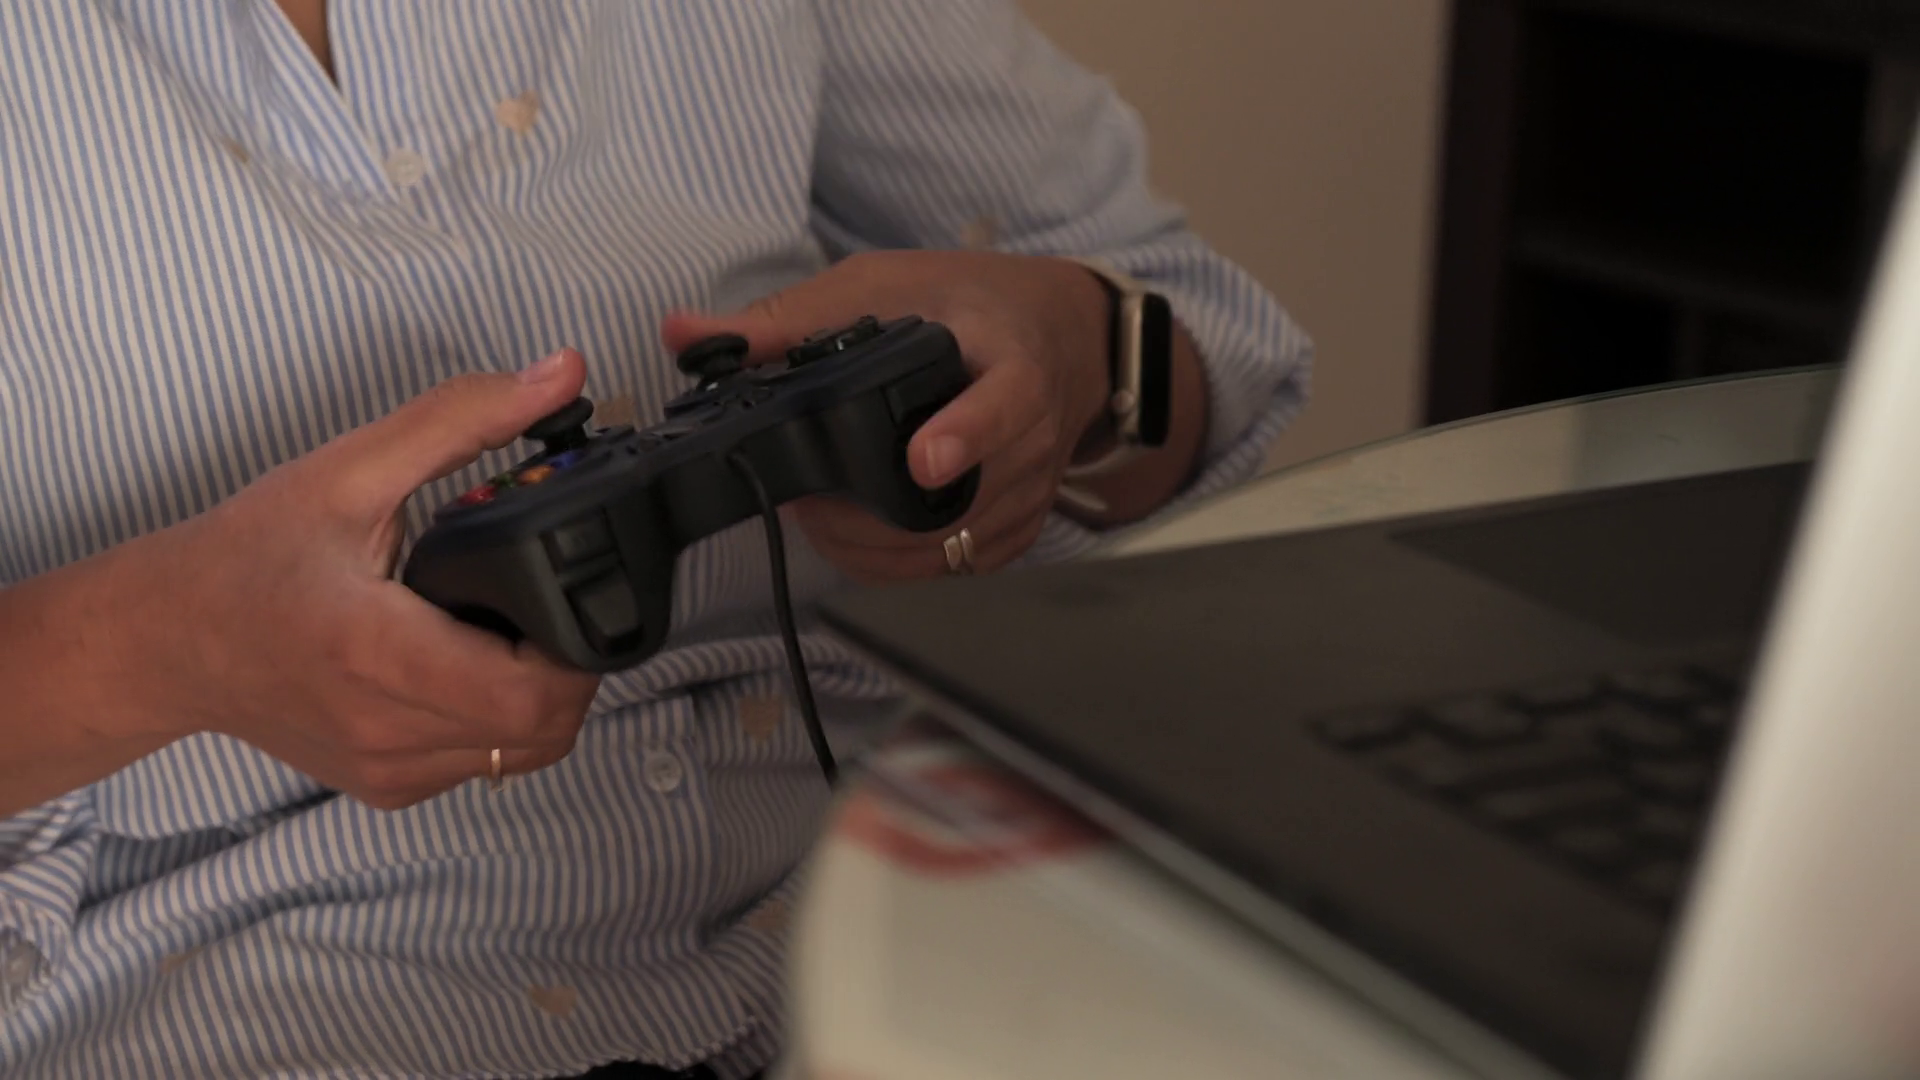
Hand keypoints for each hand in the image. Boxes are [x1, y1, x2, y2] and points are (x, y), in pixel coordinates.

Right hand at [107, 350, 603, 809]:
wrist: (164, 640)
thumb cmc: (247, 556)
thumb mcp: (350, 470)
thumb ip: (462, 419)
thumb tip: (560, 374)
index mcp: (378, 651)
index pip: (532, 693)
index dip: (579, 646)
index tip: (575, 589)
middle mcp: (386, 726)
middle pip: (544, 730)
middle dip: (574, 666)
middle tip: (558, 602)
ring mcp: (388, 768)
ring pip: (522, 756)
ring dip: (543, 698)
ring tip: (515, 629)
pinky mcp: (385, 786)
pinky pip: (480, 765)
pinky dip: (500, 723)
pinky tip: (475, 666)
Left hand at [662, 251, 1113, 581]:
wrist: (1058, 337)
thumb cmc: (965, 303)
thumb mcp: (882, 285)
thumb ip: (788, 319)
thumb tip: (684, 334)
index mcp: (1012, 360)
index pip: (1007, 404)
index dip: (967, 435)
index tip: (923, 460)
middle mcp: (1034, 434)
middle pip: (968, 499)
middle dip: (875, 515)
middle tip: (806, 497)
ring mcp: (1031, 489)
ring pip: (955, 547)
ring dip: (876, 545)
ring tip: (817, 512)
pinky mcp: (1020, 528)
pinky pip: (958, 568)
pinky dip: (901, 565)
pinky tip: (858, 537)